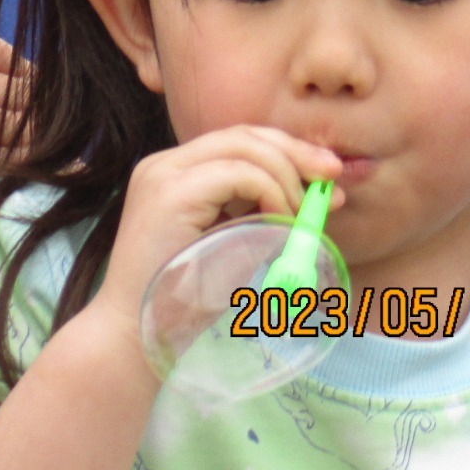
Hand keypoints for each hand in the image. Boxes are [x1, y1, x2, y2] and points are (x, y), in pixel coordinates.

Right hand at [78, 127, 343, 373]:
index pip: (237, 141)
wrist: (135, 336)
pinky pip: (238, 173)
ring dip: (286, 178)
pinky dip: (270, 193)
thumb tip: (321, 196)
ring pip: (243, 146)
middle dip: (296, 152)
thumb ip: (264, 215)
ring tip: (300, 218)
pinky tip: (279, 223)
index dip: (286, 149)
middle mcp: (164, 164)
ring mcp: (163, 175)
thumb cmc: (184, 301)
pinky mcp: (170, 194)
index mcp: (174, 173)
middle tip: (333, 177)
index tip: (326, 175)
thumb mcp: (233, 244)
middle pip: (243, 134)